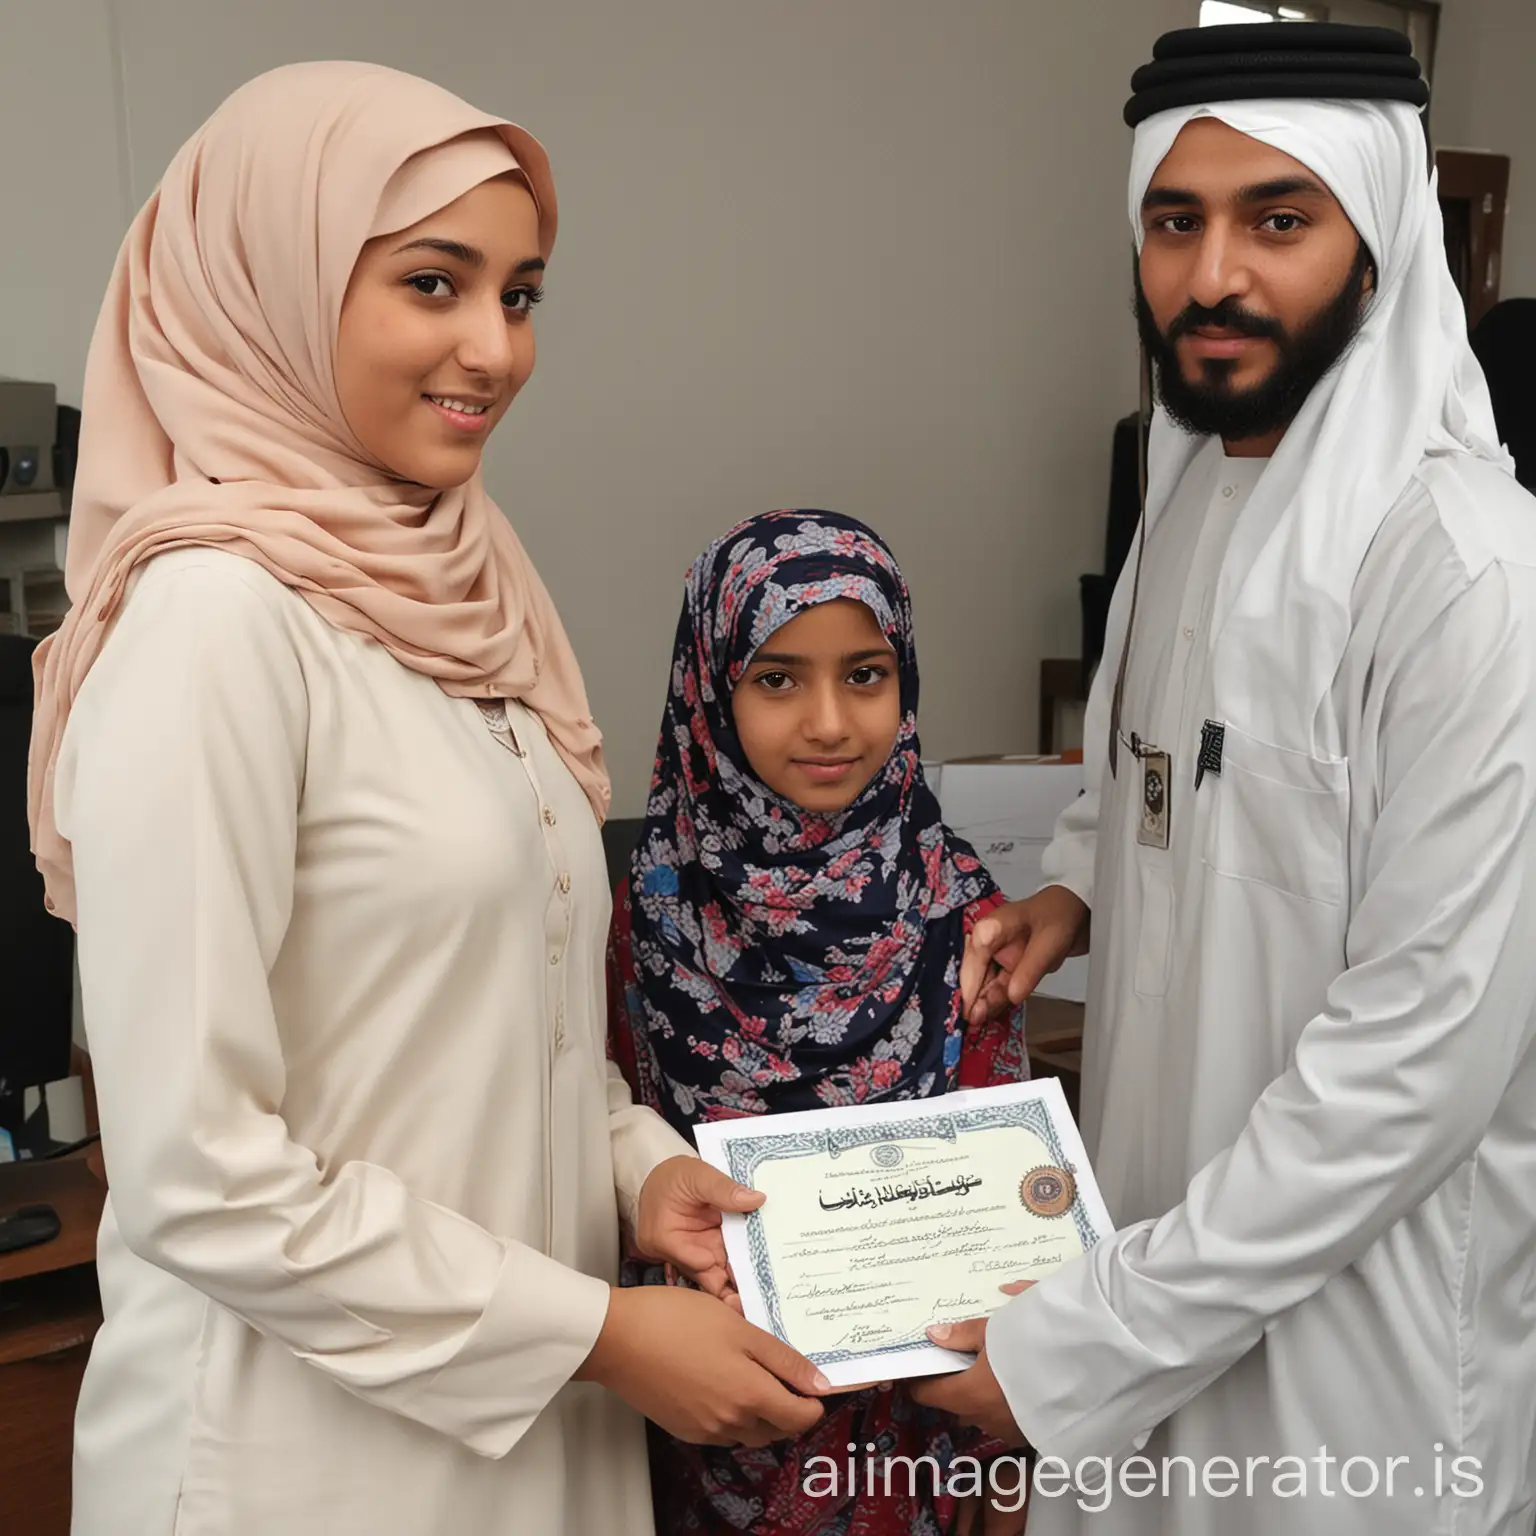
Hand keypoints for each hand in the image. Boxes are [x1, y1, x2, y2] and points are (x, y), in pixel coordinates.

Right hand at [576, 1284, 830, 1446]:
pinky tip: (722, 1382)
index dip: (812, 1401)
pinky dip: (733, 1416)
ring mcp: (705, 1430)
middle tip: (784, 1373)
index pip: (800, 1418)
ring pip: (750, 1433)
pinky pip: (722, 1432)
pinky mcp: (683, 1428)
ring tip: (752, 1374)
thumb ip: (781, 1359)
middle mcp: (730, 1422)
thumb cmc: (677, 1321)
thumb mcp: (738, 1328)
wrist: (618, 1338)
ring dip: (761, 1414)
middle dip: (789, 1408)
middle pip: (777, 1429)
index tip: (812, 1380)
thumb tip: (820, 1385)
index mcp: (749, 1396)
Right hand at [635, 1155, 761, 1299]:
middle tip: (765, 1291)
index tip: (754, 1272)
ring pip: (720, 1275)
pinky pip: (724, 1264)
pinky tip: (762, 1272)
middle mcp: (678, 1254)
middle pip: (709, 1279)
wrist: (666, 1177)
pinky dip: (741, 1266)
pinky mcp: (707, 1250)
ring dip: (742, 1277)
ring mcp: (695, 1254)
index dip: (726, 1270)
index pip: (698, 1264)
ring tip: (770, 1284)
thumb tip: (755, 1199)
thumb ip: (724, 1188)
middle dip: (736, 1286)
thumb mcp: (697, 1174)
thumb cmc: (672, 1176)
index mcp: (665, 1239)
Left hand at [909, 1281, 1032, 1444]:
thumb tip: (934, 1334)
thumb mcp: (996, 1329)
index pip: (928, 1394)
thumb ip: (963, 1334)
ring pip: (980, 1412)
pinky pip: (1004, 1419)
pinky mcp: (1029, 1433)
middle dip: (953, 1384)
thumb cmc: (1034, 1345)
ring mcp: (1008, 1430)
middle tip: (958, 1359)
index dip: (919, 1380)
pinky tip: (1015, 1383)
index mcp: (969, 1394)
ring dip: (979, 1395)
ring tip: (991, 1368)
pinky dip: (1003, 1403)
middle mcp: (985, 1419)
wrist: (1084, 1368)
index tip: (918, 1367)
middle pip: (955, 1403)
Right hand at [960, 886, 1089, 1025]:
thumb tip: (1012, 996)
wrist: (1076, 912)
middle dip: (972, 993)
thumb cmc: (1060, 915)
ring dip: (980, 1000)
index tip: (972, 1000)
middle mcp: (990, 939)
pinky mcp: (1006, 967)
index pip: (977, 949)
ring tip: (978, 1021)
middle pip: (974, 967)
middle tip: (972, 1018)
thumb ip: (1030, 969)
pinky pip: (996, 985)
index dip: (972, 976)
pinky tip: (987, 1015)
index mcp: (995, 924)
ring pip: (983, 980)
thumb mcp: (1049, 943)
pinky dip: (992, 1000)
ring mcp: (997, 954)